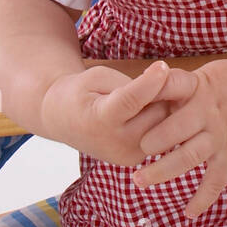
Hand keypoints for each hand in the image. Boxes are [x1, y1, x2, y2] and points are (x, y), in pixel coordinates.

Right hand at [42, 61, 196, 166]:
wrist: (63, 121)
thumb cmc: (81, 92)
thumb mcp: (97, 77)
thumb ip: (127, 83)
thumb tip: (161, 89)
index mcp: (99, 119)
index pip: (130, 100)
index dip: (149, 82)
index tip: (162, 66)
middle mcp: (114, 143)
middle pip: (154, 111)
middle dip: (158, 93)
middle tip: (148, 81)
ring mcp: (126, 155)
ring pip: (163, 124)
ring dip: (159, 108)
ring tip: (142, 99)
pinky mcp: (135, 159)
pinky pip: (160, 135)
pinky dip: (156, 122)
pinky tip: (141, 114)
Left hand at [131, 56, 226, 218]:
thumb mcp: (208, 74)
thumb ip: (180, 86)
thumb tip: (148, 89)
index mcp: (199, 88)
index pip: (165, 91)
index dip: (144, 100)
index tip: (125, 111)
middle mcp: (207, 113)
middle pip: (171, 131)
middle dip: (149, 142)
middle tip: (132, 150)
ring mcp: (220, 136)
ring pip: (187, 158)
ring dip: (162, 171)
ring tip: (139, 181)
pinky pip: (216, 181)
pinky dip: (203, 198)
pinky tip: (188, 213)